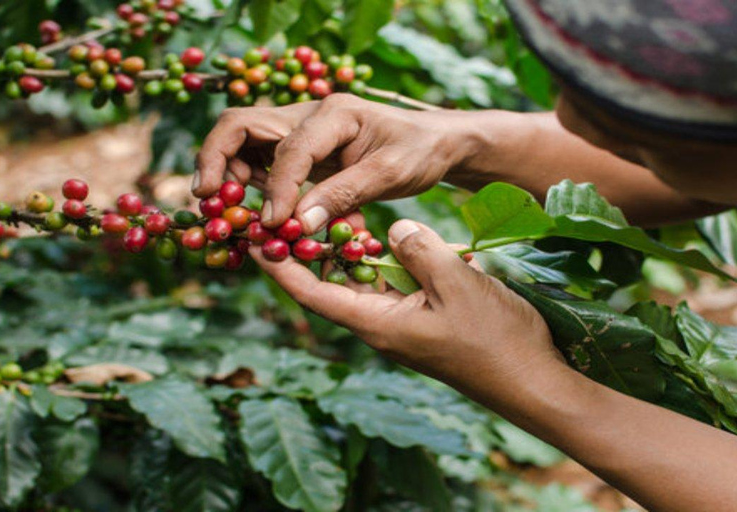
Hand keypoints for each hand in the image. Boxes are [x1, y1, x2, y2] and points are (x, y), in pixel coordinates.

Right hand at [193, 94, 477, 232]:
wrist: (434, 143)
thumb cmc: (419, 152)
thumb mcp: (391, 174)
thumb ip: (344, 196)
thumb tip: (297, 224)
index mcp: (333, 114)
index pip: (289, 148)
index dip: (277, 187)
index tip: (272, 224)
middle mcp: (308, 116)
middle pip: (241, 125)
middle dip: (217, 160)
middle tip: (207, 198)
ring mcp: (300, 132)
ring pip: (244, 143)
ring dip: (229, 174)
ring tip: (229, 211)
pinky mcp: (302, 151)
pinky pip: (262, 164)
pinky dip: (252, 187)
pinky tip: (258, 214)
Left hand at [249, 219, 563, 404]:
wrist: (531, 378)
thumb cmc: (494, 339)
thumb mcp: (455, 284)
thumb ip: (418, 250)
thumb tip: (394, 228)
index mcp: (376, 322)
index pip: (312, 293)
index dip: (280, 268)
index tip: (254, 240)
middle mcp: (379, 324)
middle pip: (329, 285)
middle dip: (308, 251)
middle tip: (289, 213)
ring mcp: (400, 323)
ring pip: (360, 283)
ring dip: (346, 252)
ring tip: (331, 215)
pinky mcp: (420, 318)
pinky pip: (389, 285)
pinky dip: (381, 260)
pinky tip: (386, 236)